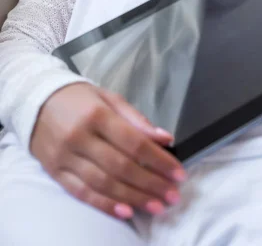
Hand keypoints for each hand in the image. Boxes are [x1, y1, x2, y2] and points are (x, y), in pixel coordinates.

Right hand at [30, 83, 186, 218]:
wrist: (36, 100)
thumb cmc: (79, 98)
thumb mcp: (109, 98)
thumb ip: (137, 119)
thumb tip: (165, 138)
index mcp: (97, 115)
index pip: (134, 142)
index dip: (159, 160)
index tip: (178, 173)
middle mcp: (80, 137)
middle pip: (121, 167)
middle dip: (151, 183)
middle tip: (172, 195)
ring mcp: (65, 157)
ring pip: (104, 183)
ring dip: (133, 197)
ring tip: (156, 206)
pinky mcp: (55, 171)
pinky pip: (82, 193)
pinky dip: (105, 204)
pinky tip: (126, 211)